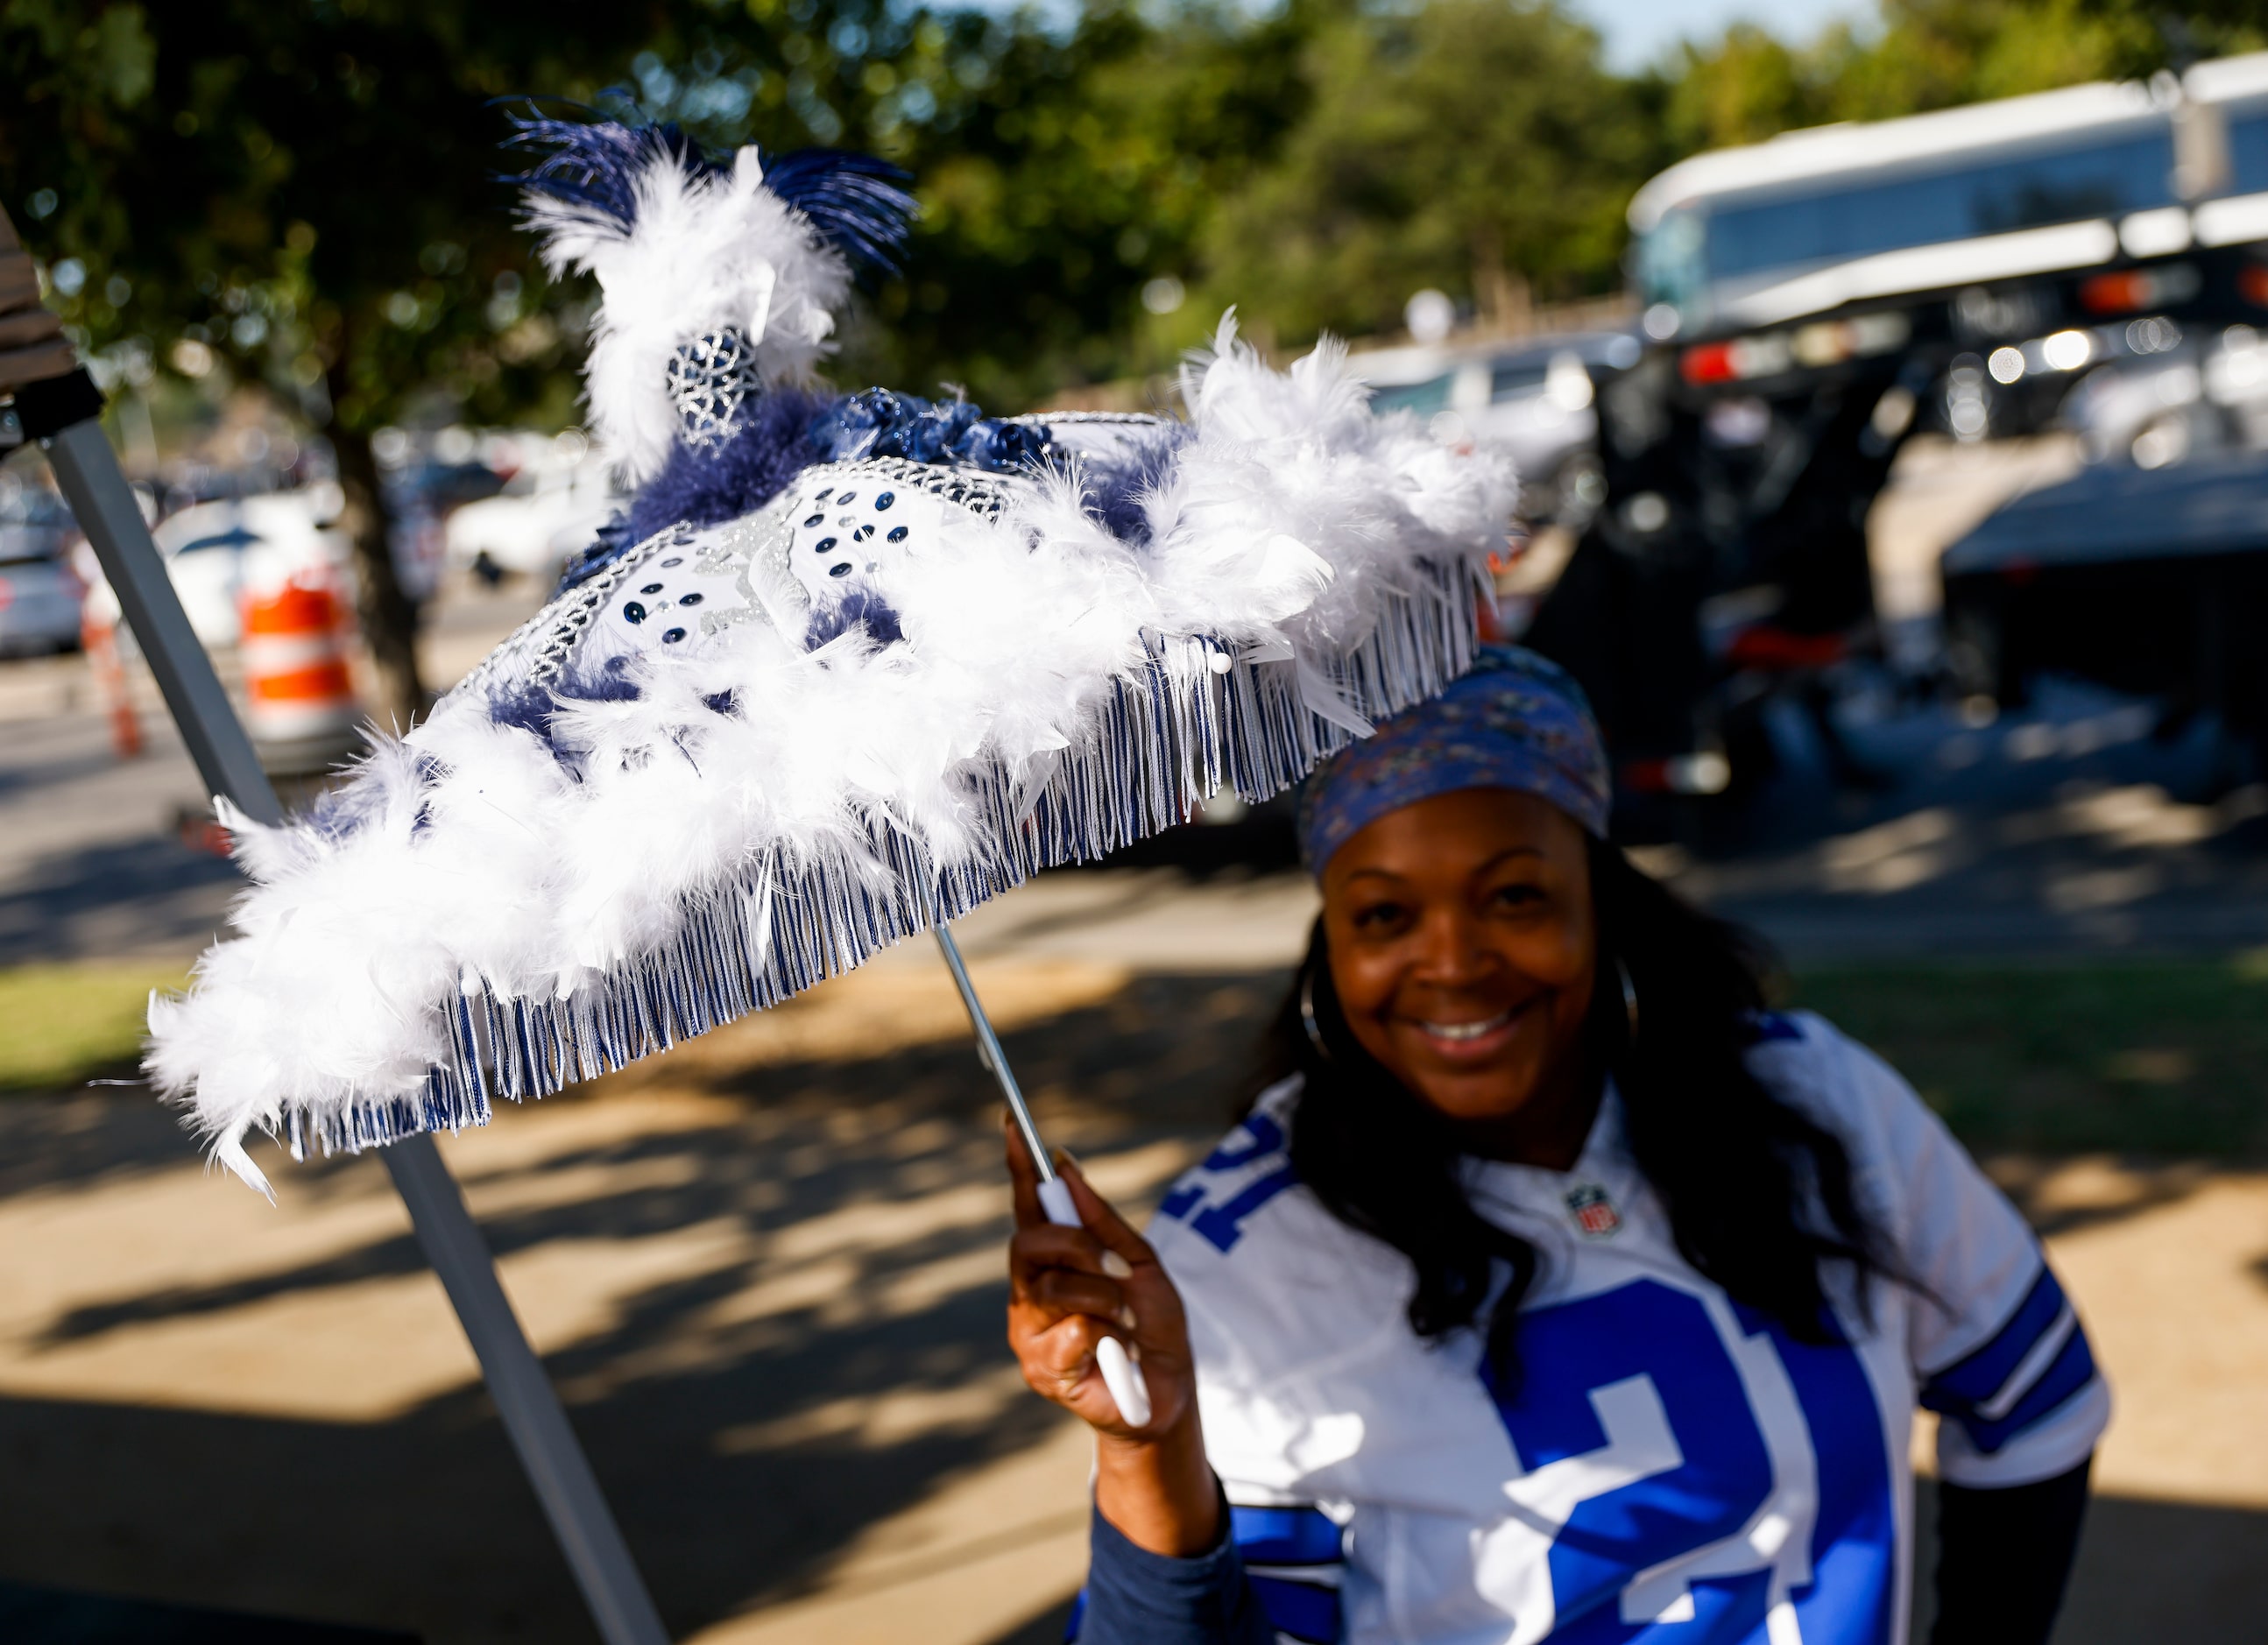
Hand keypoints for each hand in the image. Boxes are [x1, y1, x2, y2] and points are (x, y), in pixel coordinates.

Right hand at [1005, 1118, 1219, 1553]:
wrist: (1168, 1394)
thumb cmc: (1152, 1328)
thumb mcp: (1139, 1263)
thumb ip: (1102, 1220)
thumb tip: (1065, 1165)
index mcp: (1053, 1262)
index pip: (1028, 1206)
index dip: (1019, 1166)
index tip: (1013, 1123)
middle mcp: (1030, 1293)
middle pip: (1028, 1242)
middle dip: (1075, 1244)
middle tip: (1112, 1263)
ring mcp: (1030, 1331)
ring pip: (1052, 1286)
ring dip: (1103, 1296)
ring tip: (1125, 1319)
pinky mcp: (1041, 1369)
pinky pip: (1070, 1329)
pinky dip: (1106, 1333)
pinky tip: (1116, 1350)